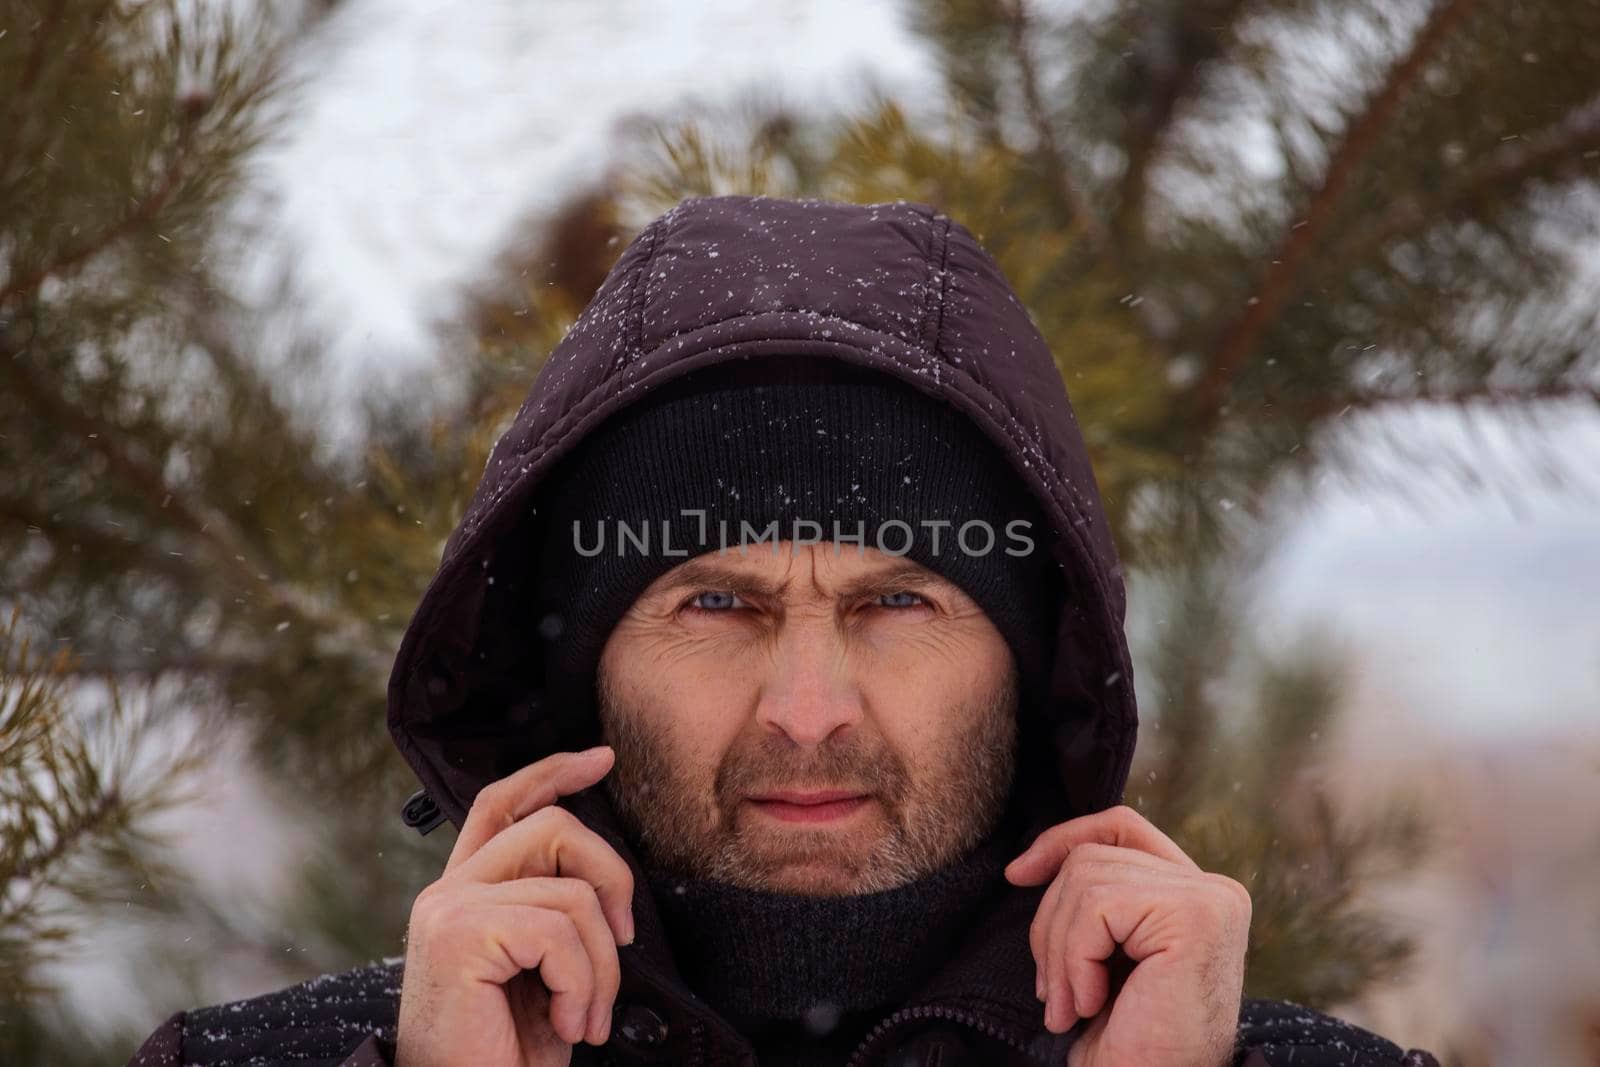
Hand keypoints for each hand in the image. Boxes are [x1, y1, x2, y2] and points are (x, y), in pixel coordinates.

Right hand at [395, 747, 634, 1066]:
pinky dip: (582, 984)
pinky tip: (568, 1024)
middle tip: (625, 947)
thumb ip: (555, 916)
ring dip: (601, 965)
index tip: (601, 759)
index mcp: (465, 895)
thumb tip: (606, 881)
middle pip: (553, 827)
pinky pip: (558, 933)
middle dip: (612, 878)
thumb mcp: (542, 973)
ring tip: (585, 1017)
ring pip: (571, 892)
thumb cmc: (505, 1054)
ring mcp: (449, 911)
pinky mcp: (460, 937)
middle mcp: (447, 893)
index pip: (504, 803)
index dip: (553, 772)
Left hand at [1003, 805, 1249, 1066]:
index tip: (1017, 875)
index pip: (1119, 828)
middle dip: (1051, 924)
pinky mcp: (1195, 915)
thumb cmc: (1126, 1042)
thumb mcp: (1101, 956)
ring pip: (1085, 879)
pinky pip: (1097, 907)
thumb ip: (1090, 901)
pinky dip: (1075, 959)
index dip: (1063, 839)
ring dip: (1059, 953)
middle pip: (1090, 857)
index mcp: (1195, 895)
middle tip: (1052, 995)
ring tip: (1071, 1006)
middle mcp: (1215, 890)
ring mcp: (1210, 898)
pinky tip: (1090, 1004)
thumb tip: (1025, 864)